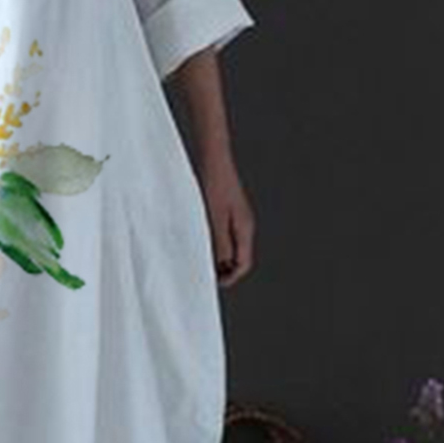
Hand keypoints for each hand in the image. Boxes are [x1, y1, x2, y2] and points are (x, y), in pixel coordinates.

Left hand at [196, 150, 254, 286]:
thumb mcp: (214, 219)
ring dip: (218, 256)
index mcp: (244, 229)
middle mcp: (244, 225)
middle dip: (223, 269)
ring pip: (231, 247)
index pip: (243, 264)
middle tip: (204, 275)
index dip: (230, 277)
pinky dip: (215, 243)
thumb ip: (220, 244)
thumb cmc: (214, 186)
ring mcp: (237, 218)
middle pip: (239, 257)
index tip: (213, 283)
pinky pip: (224, 235)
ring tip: (199, 261)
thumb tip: (223, 266)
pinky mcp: (228, 211)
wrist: (214, 159)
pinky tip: (198, 242)